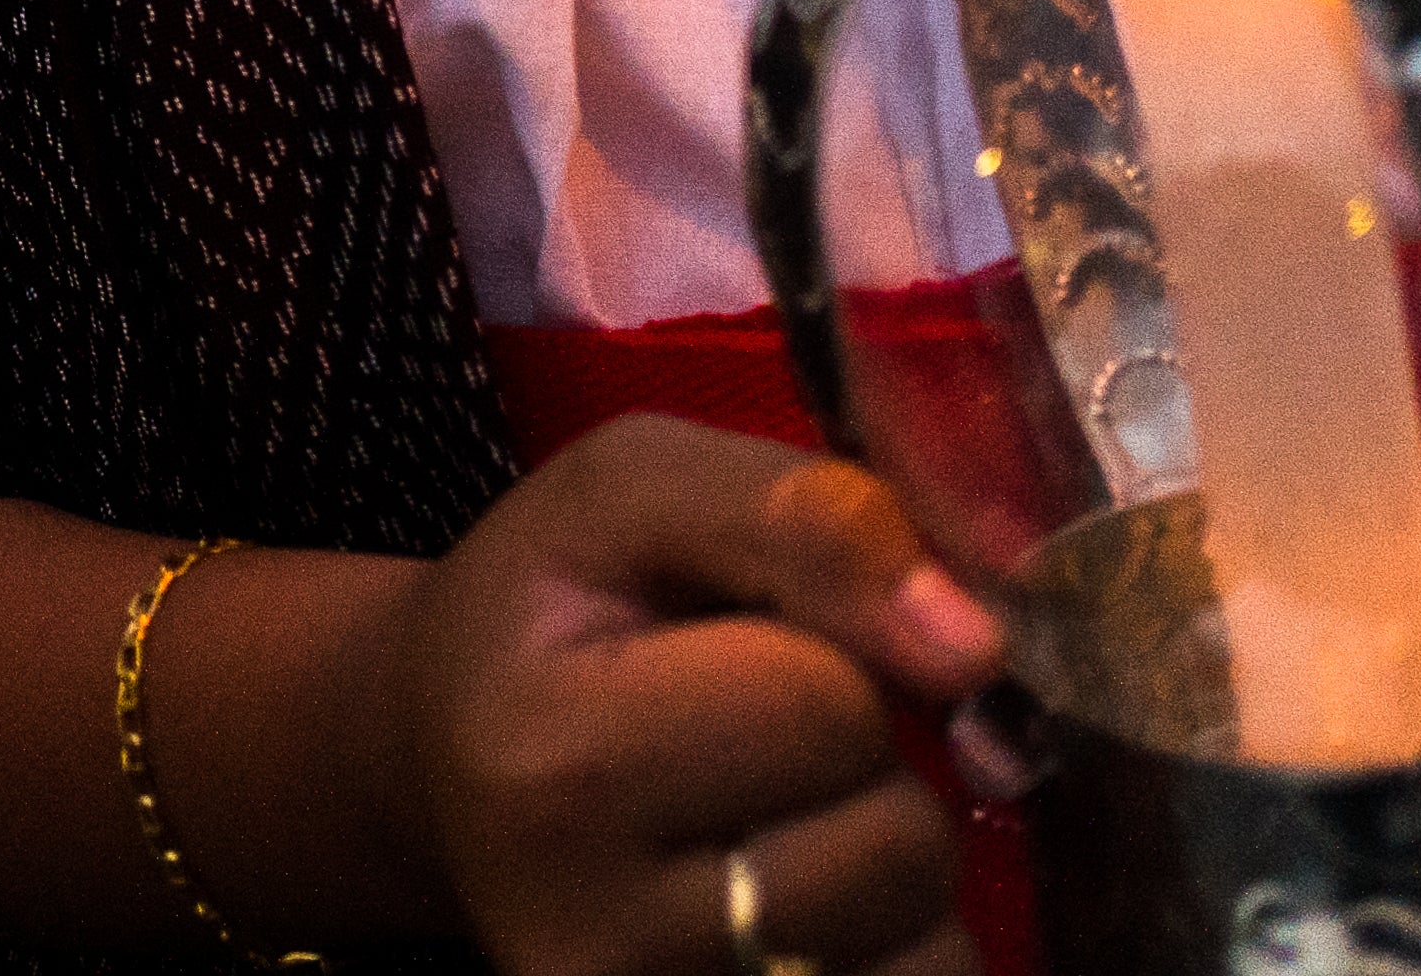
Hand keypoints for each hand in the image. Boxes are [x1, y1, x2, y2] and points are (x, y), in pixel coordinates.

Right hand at [372, 417, 1003, 975]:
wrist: (446, 759)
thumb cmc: (549, 606)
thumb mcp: (636, 492)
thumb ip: (804, 520)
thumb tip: (973, 648)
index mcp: (551, 763)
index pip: (822, 710)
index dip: (832, 642)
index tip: (744, 634)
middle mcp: (588, 934)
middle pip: (893, 845)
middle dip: (870, 766)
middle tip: (763, 737)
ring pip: (927, 954)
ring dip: (895, 866)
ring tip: (786, 818)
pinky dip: (896, 950)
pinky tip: (806, 901)